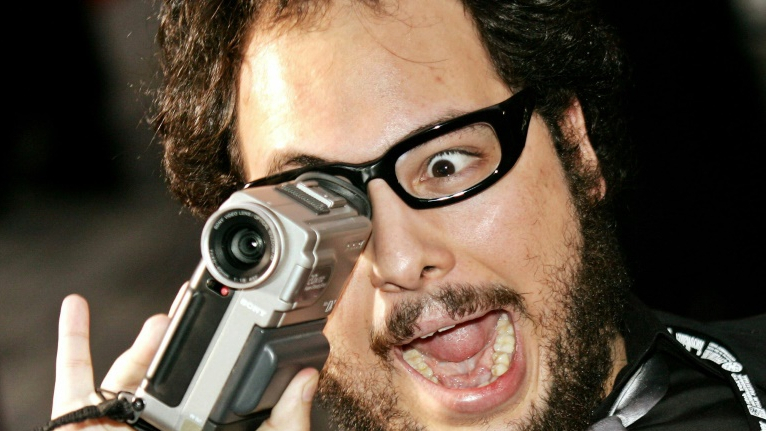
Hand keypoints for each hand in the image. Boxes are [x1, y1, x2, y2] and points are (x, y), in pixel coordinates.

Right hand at [51, 293, 318, 430]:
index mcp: (196, 429)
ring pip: (125, 373)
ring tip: (165, 320)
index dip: (211, 358)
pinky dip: (72, 341)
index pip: (203, 389)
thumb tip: (308, 376)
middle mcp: (156, 429)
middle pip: (164, 377)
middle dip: (177, 344)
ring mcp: (118, 426)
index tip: (230, 327)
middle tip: (196, 317)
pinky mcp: (80, 425)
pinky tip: (77, 307)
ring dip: (144, 343)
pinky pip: (71, 382)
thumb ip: (287, 420)